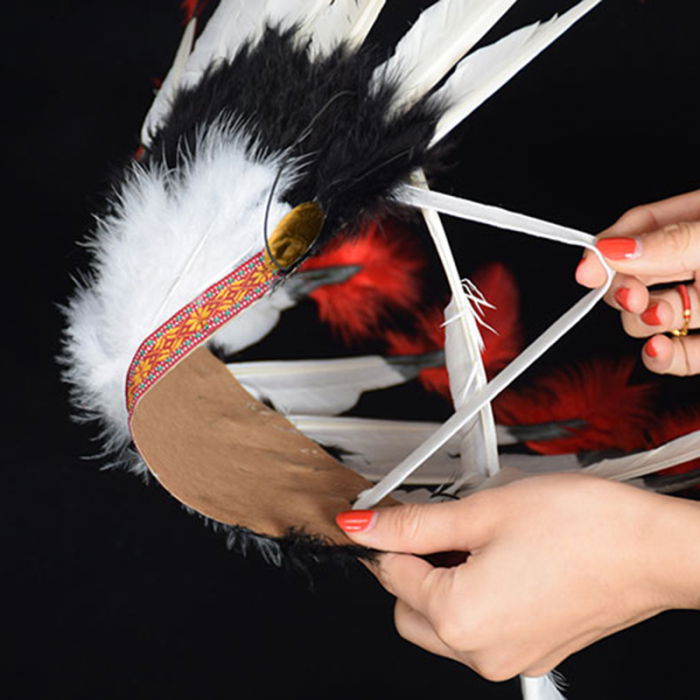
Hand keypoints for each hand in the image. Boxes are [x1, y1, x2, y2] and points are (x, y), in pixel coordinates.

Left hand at [337, 474, 699, 679]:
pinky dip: (472, 599)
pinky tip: (497, 561)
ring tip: (475, 541)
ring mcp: (509, 658)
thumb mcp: (482, 511)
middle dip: (411, 567)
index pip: (391, 575)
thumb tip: (364, 526)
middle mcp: (481, 652)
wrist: (651, 547)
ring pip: (440, 625)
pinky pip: (478, 632)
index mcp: (460, 618)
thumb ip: (414, 523)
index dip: (388, 536)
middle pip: (408, 609)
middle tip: (439, 527)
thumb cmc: (583, 527)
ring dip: (441, 585)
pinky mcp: (532, 653)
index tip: (393, 514)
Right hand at [576, 189, 699, 375]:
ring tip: (657, 315)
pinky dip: (662, 358)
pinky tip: (658, 349)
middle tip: (630, 294)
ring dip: (642, 321)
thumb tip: (615, 248)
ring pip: (650, 316)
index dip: (610, 247)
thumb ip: (672, 242)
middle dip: (623, 289)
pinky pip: (680, 357)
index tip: (588, 268)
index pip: (641, 227)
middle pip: (636, 275)